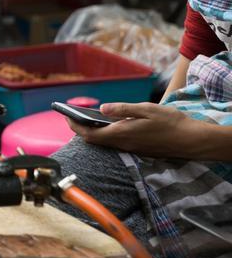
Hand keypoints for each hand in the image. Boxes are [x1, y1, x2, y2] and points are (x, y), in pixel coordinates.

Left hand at [67, 102, 216, 159]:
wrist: (191, 140)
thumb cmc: (171, 122)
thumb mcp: (146, 109)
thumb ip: (123, 109)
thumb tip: (102, 108)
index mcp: (121, 133)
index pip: (89, 134)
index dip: (75, 127)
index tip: (66, 117)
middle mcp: (123, 144)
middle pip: (94, 140)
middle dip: (81, 130)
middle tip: (73, 118)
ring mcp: (130, 148)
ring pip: (104, 143)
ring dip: (93, 133)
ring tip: (87, 120)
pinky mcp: (137, 149)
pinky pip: (115, 144)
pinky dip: (106, 135)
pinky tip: (108, 125)